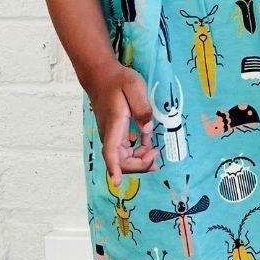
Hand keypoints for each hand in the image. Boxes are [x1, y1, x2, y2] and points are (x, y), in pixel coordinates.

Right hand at [85, 62, 159, 182]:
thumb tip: (147, 131)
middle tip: (156, 155)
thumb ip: (142, 108)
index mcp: (114, 124)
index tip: (117, 183)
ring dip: (138, 159)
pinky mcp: (115, 133)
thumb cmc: (118, 80)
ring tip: (155, 153)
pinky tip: (148, 146)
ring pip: (122, 157)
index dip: (114, 168)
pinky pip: (124, 149)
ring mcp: (111, 134)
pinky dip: (136, 152)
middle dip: (138, 164)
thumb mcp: (135, 88)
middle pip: (120, 160)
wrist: (102, 75)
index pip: (111, 152)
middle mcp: (110, 134)